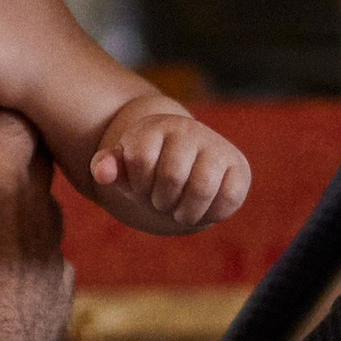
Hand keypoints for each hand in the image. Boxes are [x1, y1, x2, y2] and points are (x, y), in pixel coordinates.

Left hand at [89, 105, 250, 230]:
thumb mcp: (124, 169)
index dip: (138, 184)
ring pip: (201, 188)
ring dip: (185, 212)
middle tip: (161, 201)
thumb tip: (101, 172)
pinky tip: (202, 208)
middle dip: (161, 201)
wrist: (184, 168)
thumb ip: (108, 167)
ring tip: (179, 209)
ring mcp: (216, 146)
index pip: (141, 159)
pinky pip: (228, 198)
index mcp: (154, 127)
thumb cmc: (148, 171)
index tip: (140, 185)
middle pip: (172, 176)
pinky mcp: (238, 167)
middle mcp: (188, 129)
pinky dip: (211, 214)